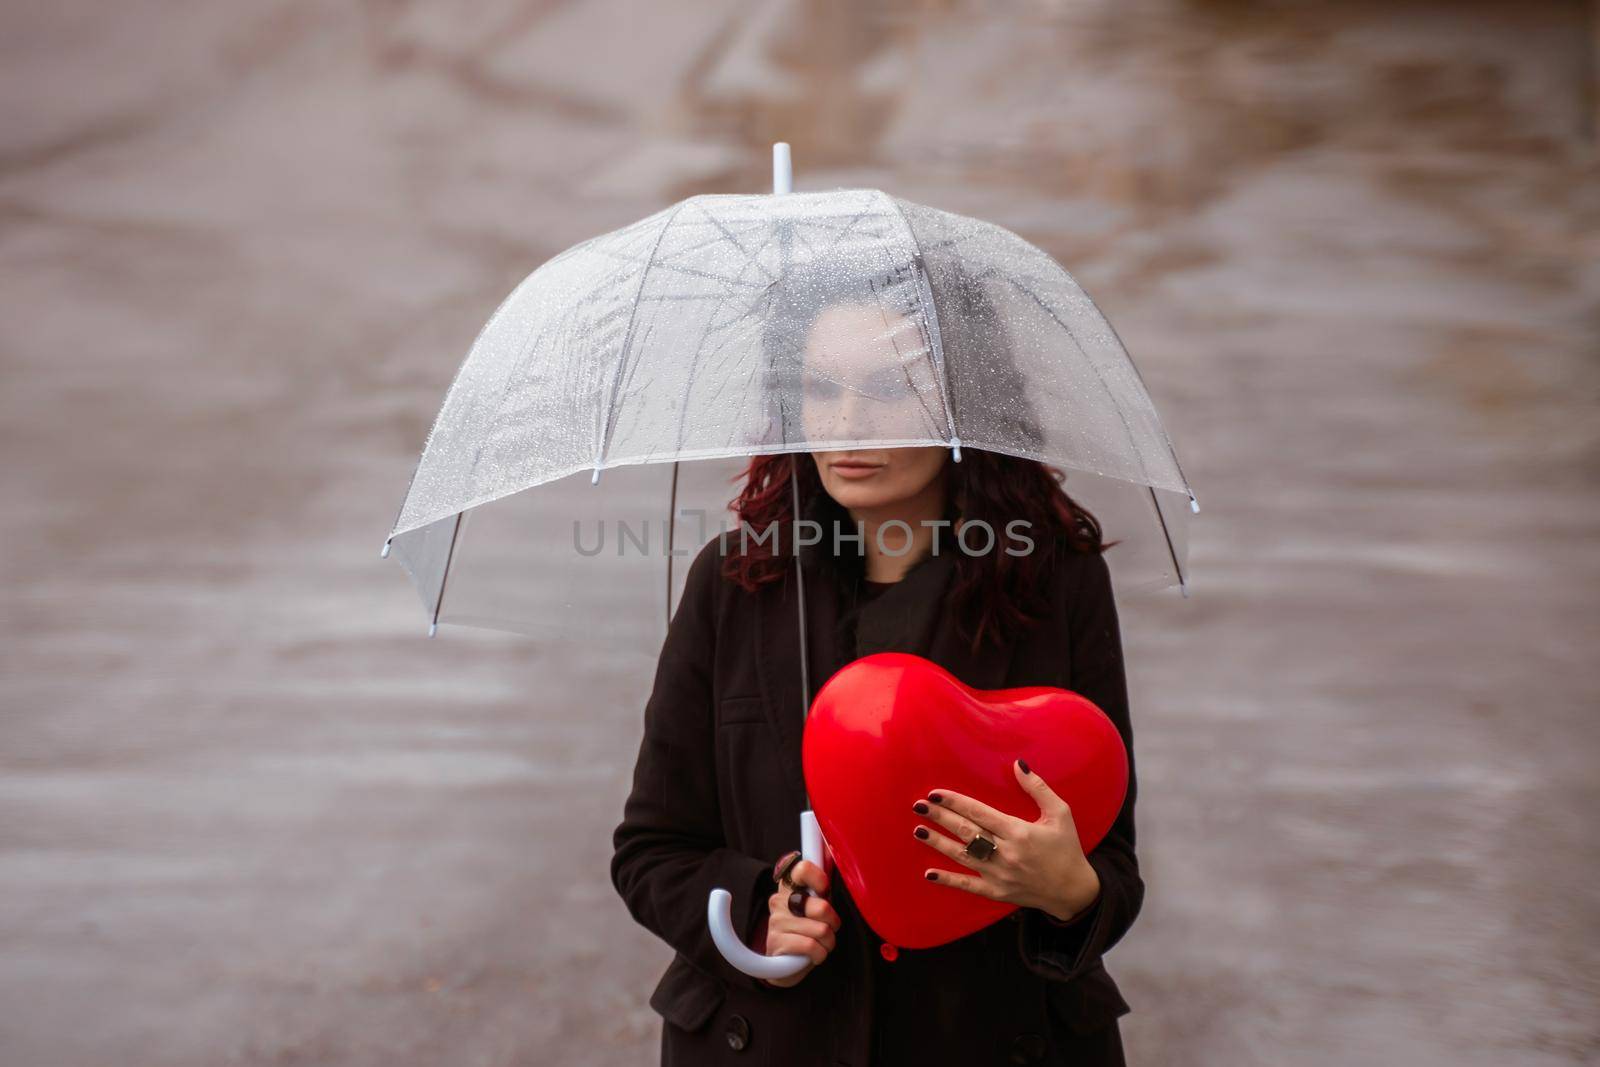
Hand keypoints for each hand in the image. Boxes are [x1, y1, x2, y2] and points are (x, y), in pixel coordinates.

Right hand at [753, 859, 840, 987]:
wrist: (783, 965)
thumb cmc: (805, 932)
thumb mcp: (815, 909)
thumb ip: (822, 893)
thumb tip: (840, 872)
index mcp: (789, 887)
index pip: (803, 869)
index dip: (819, 879)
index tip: (824, 891)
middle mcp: (780, 901)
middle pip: (822, 907)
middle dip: (832, 923)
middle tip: (826, 928)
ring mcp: (777, 921)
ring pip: (821, 930)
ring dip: (827, 942)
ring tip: (819, 943)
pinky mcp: (776, 942)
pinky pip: (812, 946)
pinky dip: (819, 954)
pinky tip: (812, 954)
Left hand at [911, 758, 1100, 921]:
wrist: (1074, 891)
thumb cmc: (1067, 848)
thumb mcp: (1060, 814)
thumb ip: (1038, 788)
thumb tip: (1018, 764)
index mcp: (1018, 832)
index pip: (979, 813)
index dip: (955, 802)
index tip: (936, 793)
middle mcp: (1006, 853)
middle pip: (966, 831)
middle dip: (941, 818)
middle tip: (919, 806)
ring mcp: (999, 875)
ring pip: (962, 856)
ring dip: (938, 843)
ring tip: (918, 830)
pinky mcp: (997, 892)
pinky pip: (968, 886)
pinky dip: (948, 881)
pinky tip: (929, 874)